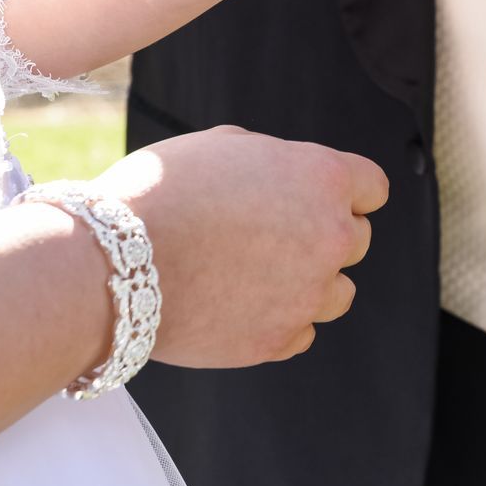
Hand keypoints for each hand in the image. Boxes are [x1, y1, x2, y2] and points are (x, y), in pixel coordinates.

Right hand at [92, 125, 388, 365]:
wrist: (112, 263)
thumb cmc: (161, 193)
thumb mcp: (225, 145)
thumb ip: (274, 162)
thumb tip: (284, 177)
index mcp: (323, 179)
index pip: (373, 188)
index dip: (345, 191)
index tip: (317, 199)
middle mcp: (330, 237)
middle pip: (357, 240)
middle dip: (323, 234)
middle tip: (272, 235)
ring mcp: (308, 294)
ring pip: (338, 293)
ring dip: (310, 283)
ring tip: (257, 274)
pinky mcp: (278, 340)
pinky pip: (302, 332)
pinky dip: (280, 321)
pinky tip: (241, 304)